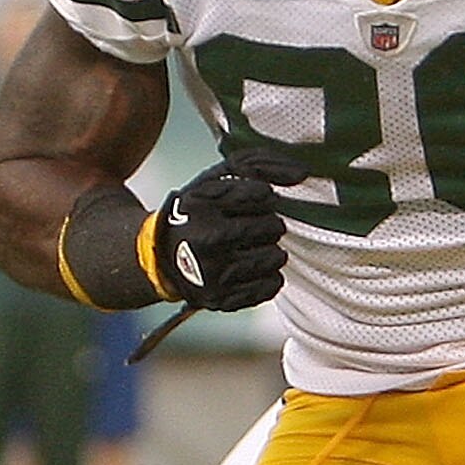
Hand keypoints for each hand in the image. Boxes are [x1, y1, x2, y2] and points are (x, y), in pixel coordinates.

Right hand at [150, 153, 305, 312]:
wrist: (162, 255)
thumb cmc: (197, 212)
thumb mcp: (215, 178)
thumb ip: (260, 165)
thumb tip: (302, 173)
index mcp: (202, 205)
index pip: (262, 195)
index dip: (264, 196)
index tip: (254, 200)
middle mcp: (206, 240)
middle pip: (272, 226)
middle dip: (269, 223)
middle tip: (252, 226)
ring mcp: (214, 274)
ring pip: (275, 257)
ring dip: (271, 249)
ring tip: (252, 247)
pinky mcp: (221, 299)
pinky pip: (270, 286)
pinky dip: (268, 275)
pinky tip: (251, 267)